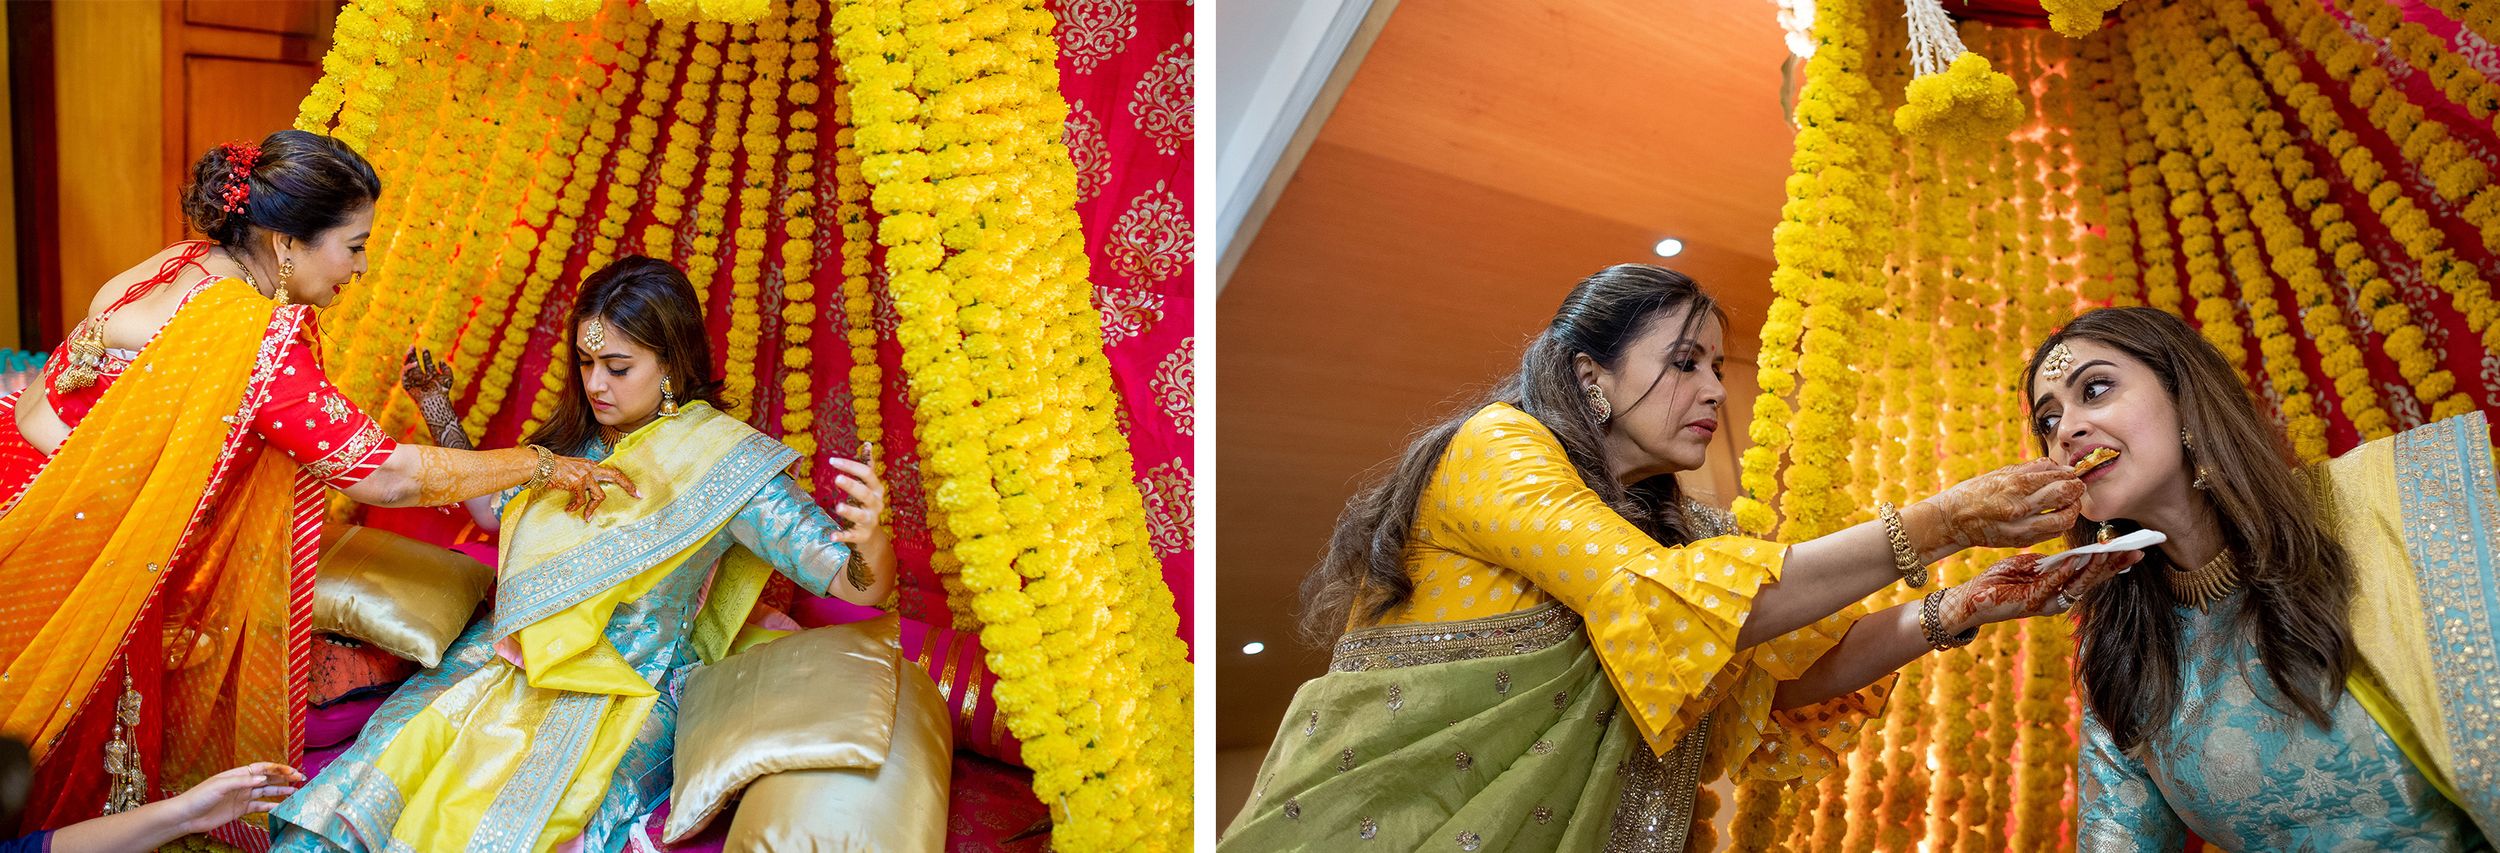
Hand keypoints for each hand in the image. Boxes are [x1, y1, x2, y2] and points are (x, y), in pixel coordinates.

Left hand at [163, 762, 304, 834]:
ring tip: (296, 791)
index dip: (278, 769)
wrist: (187, 816)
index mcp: (238, 774)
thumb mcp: (220, 785)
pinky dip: (270, 806)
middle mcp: (243, 784)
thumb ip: (243, 781)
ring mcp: (243, 797)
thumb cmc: (200, 796)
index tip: (291, 772)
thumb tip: (264, 778)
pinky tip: (280, 807)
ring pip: (267, 792)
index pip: (262, 768)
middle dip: (284, 778)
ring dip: (281, 791)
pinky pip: (259, 806)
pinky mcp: (241, 810)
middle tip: (300, 779)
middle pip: (268, 779)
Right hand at [399, 346, 452, 400]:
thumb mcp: (447, 378)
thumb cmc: (443, 391)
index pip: (427, 363)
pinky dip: (407, 369)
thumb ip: (446, 368)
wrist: (436, 400)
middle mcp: (421, 378)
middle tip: (412, 345)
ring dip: (408, 359)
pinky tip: (413, 364)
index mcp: (430, 376)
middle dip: (412, 354)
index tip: (425, 348)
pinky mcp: (407, 386)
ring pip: (407, 367)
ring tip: (410, 351)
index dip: (426, 355)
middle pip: (414, 363)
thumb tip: (441, 360)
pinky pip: (404, 375)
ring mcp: (413, 381)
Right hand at [546, 455, 639, 519]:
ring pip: (599, 495)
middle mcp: (591, 468)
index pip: (612, 472)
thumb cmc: (553, 469)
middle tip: (637, 496)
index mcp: (591, 465)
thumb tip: (589, 490)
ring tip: (587, 517)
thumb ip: (583, 477)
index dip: (625, 481)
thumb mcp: (573, 469)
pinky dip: (575, 507)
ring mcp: (585, 475)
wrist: (540, 465)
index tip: (637, 491)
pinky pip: (581, 501)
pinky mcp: (576, 483)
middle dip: (628, 486)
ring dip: (593, 509)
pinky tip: (568, 510)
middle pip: (615, 476)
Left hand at [824, 454, 888, 544]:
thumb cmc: (866, 505)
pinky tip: (831, 536)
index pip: (867, 474)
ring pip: (860, 515)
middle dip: (852, 486)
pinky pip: (852, 536)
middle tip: (837, 478)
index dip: (851, 466)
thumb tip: (867, 444)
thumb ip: (867, 466)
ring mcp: (870, 521)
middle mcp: (876, 504)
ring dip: (850, 511)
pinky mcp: (862, 536)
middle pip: (865, 493)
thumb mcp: (869, 486)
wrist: (871, 536)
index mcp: (876, 490)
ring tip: (838, 507)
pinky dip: (842, 536)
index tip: (832, 460)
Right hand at [1909, 459, 2086, 553]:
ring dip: (2072, 509)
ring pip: (2063, 519)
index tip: (2072, 473)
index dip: (2068, 475)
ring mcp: (2021, 527)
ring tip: (2071, 503)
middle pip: (2063, 496)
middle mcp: (2019, 507)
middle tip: (2078, 486)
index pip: (2055, 477)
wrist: (1953, 520)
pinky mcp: (2022, 541)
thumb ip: (2031, 469)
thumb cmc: (1975, 492)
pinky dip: (2060, 523)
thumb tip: (2058, 466)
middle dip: (2076, 489)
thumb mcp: (2000, 473)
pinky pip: (2052, 533)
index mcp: (2013, 485)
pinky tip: (2057, 515)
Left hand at [1936, 549, 2140, 629]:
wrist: (1973, 599)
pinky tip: (2076, 560)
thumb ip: (2053, 563)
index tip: (2134, 548)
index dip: (2113, 562)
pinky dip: (2065, 573)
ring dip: (2095, 568)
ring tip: (2111, 552)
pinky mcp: (2030, 601)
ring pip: (2077, 584)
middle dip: (2114, 565)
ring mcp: (2046, 602)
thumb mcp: (2032, 567)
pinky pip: (2051, 584)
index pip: (2092, 574)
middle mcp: (2058, 599)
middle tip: (2135, 550)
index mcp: (2060, 589)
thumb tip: (2075, 554)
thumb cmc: (2002, 582)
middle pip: (2093, 581)